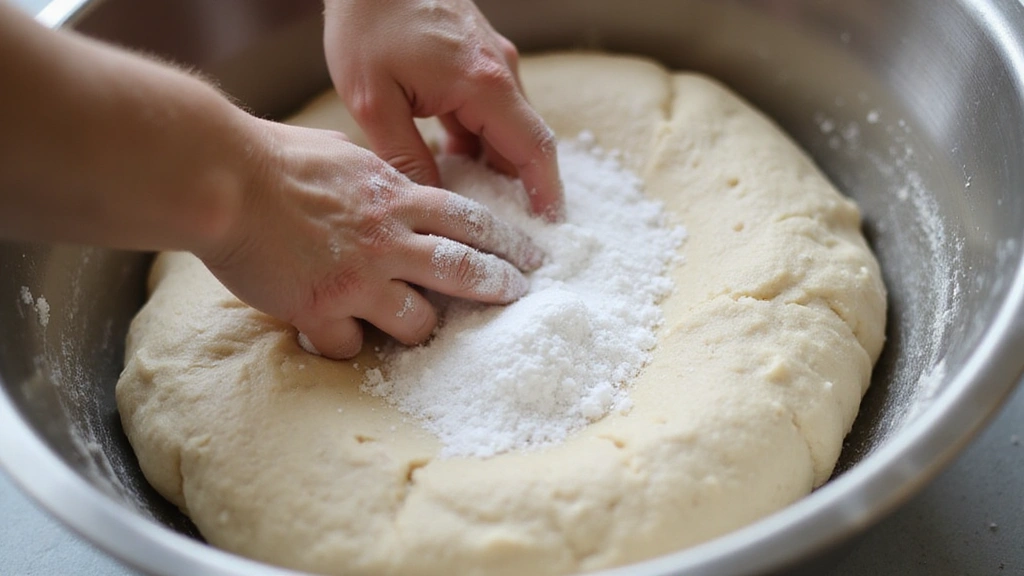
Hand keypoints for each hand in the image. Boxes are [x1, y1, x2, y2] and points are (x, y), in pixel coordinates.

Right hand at [202, 119, 542, 359]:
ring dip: (420, 326)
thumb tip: (390, 180)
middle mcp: (387, 240)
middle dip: (497, 286)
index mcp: (394, 197)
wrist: (221, 178)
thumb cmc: (274, 157)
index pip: (469, 220)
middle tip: (514, 296)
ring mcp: (357, 278)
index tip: (530, 257)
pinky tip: (334, 333)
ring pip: (419, 321)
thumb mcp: (342, 154)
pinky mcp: (320, 310)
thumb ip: (376, 175)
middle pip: (463, 271)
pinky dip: (347, 343)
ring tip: (415, 326)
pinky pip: (350, 346)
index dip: (506, 242)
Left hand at [323, 0, 564, 220]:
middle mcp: (499, 71)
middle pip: (524, 143)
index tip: (549, 231)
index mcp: (483, 83)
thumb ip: (406, 157)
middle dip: (521, 190)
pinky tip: (453, 165)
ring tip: (477, 209)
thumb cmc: (366, 23)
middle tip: (508, 234)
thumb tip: (432, 204)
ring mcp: (491, 61)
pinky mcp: (475, 56)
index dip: (546, 195)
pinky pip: (489, 110)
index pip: (534, 150)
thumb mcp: (374, 101)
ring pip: (507, 127)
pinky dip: (480, 141)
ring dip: (496, 166)